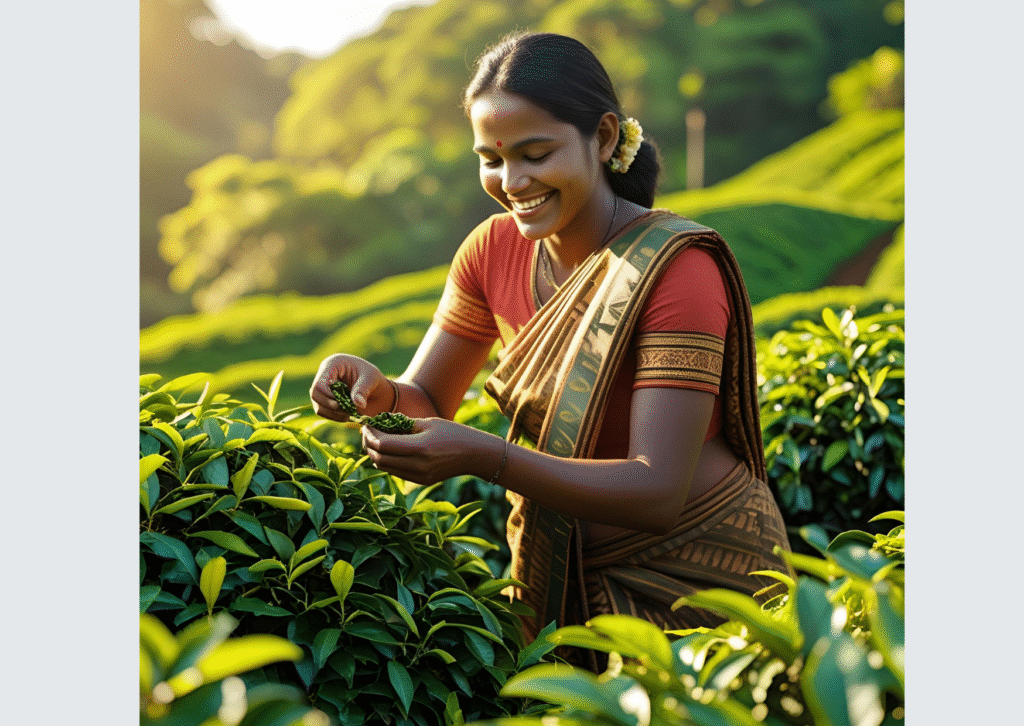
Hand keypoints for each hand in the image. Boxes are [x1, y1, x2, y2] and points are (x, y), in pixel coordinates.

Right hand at [309, 354, 391, 421]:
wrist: (375, 389)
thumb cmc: (372, 378)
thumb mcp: (371, 379)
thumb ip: (363, 389)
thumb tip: (358, 404)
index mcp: (332, 364)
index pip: (320, 383)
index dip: (329, 396)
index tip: (344, 404)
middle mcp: (324, 375)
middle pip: (315, 394)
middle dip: (332, 406)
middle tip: (349, 410)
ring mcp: (322, 389)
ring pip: (318, 405)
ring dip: (334, 413)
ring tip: (351, 412)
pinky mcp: (324, 400)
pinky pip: (322, 412)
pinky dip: (335, 416)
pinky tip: (348, 414)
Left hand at [361, 418, 497, 485]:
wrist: (474, 454)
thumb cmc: (453, 433)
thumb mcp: (429, 422)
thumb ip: (404, 424)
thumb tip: (381, 422)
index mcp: (420, 448)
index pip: (383, 444)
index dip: (370, 434)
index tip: (367, 424)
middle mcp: (417, 465)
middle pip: (379, 458)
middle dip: (369, 444)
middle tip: (367, 432)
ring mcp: (419, 476)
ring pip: (385, 467)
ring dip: (376, 454)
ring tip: (376, 439)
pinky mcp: (420, 481)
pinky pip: (395, 472)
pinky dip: (387, 461)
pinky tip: (390, 450)